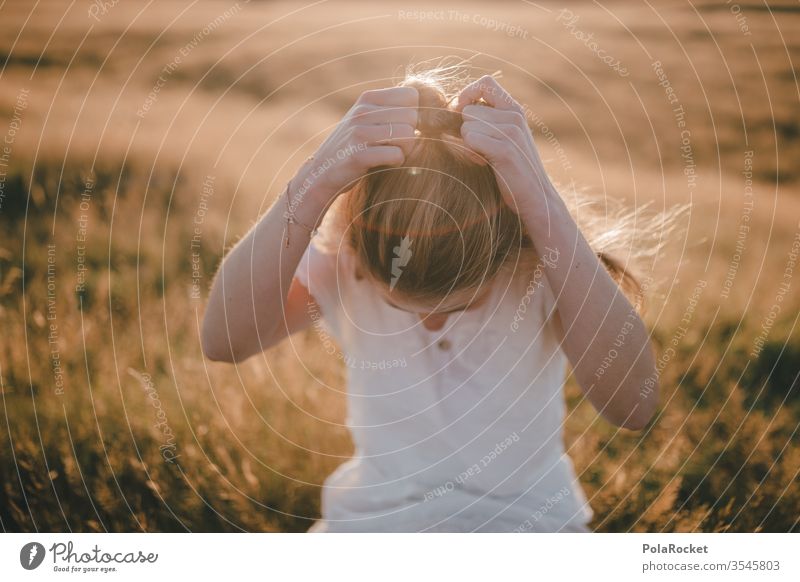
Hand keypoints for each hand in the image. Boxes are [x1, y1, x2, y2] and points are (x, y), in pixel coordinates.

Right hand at [294, 87, 418, 203]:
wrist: (321, 173)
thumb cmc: (354, 147)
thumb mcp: (368, 119)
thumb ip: (392, 110)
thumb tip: (431, 102)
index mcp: (367, 98)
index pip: (412, 95)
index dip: (414, 113)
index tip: (403, 127)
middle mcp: (362, 112)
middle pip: (413, 117)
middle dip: (412, 134)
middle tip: (398, 145)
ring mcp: (358, 133)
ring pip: (408, 135)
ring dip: (407, 150)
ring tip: (393, 154)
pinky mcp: (358, 155)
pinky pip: (397, 154)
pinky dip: (397, 162)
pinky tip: (385, 163)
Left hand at [455, 76, 552, 214]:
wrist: (536, 198)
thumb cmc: (513, 169)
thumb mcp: (505, 137)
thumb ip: (488, 119)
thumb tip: (454, 107)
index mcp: (515, 109)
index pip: (485, 83)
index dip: (467, 94)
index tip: (463, 114)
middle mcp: (515, 116)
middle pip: (468, 110)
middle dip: (464, 131)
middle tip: (478, 149)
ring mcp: (511, 132)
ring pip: (466, 126)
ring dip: (467, 145)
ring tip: (483, 157)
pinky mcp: (505, 149)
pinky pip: (469, 139)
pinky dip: (469, 153)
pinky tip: (483, 163)